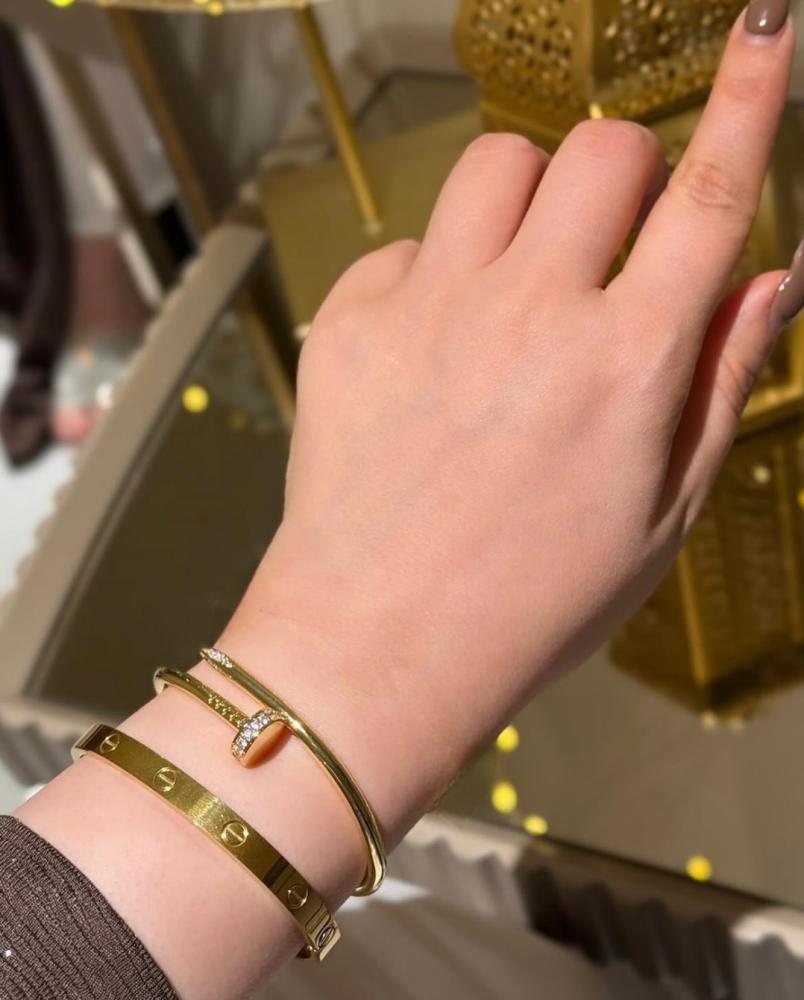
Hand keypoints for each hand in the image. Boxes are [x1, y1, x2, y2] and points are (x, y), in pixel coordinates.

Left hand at [228, 7, 800, 833]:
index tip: (770, 27)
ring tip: (518, 275)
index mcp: (626, 366)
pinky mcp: (354, 322)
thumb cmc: (530, 602)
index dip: (751, 100)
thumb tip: (773, 281)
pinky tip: (434, 344)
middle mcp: (532, 314)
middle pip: (602, 150)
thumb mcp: (657, 518)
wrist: (376, 645)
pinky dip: (436, 269)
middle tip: (609, 240)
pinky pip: (409, 242)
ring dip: (529, 197)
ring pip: (499, 164)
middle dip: (624, 173)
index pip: (710, 198)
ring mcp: (432, 309)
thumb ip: (717, 385)